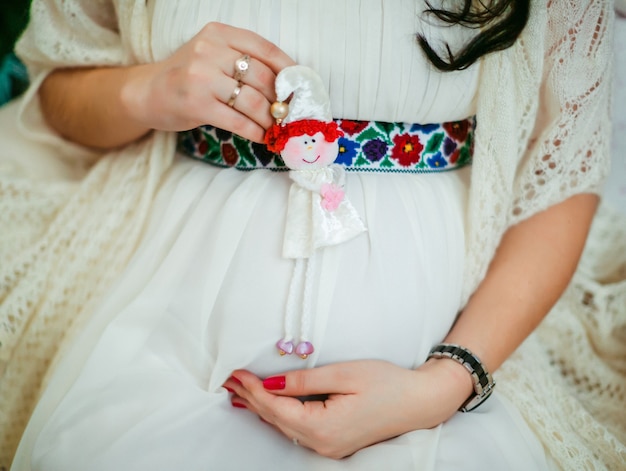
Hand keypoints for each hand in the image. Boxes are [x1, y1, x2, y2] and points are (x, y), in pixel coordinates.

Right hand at [123, 22, 294, 141]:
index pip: (265, 49)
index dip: (288, 71)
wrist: (147, 92)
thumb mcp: (212, 55)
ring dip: (270, 120)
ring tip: (276, 128)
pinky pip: (237, 121)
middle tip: (288, 114)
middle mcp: (210, 51)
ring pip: (252, 102)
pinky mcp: (196, 105)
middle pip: (262, 78)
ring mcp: (201, 78)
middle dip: (280, 100)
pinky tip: (262, 137)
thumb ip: (243, 62)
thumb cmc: (187, 76)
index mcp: (219, 34)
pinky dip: (255, 132)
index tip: (299, 87)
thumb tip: (284, 87)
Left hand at [223, 359, 472, 458]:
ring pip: (283, 425)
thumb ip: (304, 381)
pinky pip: (296, 428)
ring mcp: (327, 446)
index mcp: (323, 428)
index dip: (252, 389)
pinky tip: (267, 404)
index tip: (234, 373)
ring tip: (238, 390)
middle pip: (275, 419)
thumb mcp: (344, 374)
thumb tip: (271, 382)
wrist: (420, 401)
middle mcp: (321, 443)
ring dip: (260, 406)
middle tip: (226, 379)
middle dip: (250, 398)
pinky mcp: (333, 441)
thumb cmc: (386, 383)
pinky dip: (278, 413)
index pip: (275, 407)